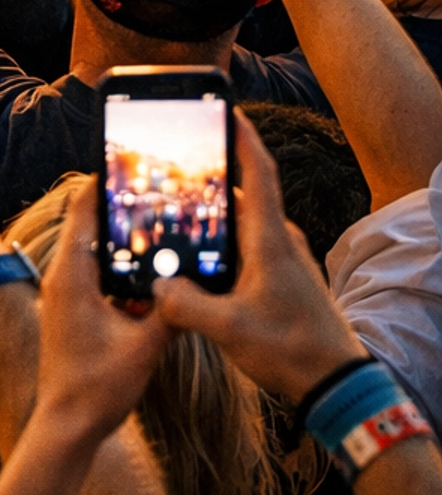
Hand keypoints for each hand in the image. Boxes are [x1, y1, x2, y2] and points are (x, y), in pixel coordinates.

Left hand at [30, 180, 170, 448]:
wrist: (67, 427)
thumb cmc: (97, 389)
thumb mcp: (145, 348)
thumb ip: (171, 313)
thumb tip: (195, 285)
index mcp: (71, 276)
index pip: (84, 210)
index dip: (104, 183)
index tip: (128, 161)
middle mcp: (62, 279)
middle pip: (91, 226)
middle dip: (122, 211)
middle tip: (158, 194)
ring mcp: (65, 296)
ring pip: (95, 254)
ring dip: (123, 244)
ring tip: (160, 231)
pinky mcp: (72, 312)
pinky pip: (96, 278)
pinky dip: (119, 272)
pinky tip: (151, 280)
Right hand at [152, 115, 362, 400]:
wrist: (336, 383)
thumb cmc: (291, 350)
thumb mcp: (228, 330)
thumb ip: (186, 306)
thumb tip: (158, 287)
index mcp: (269, 240)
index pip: (257, 173)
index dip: (242, 137)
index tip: (227, 110)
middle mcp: (279, 242)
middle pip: (245, 194)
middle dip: (215, 177)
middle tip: (180, 166)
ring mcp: (285, 261)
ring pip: (246, 225)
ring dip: (218, 216)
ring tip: (181, 212)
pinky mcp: (284, 281)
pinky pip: (250, 248)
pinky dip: (226, 243)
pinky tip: (202, 260)